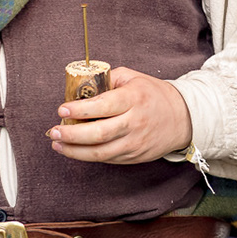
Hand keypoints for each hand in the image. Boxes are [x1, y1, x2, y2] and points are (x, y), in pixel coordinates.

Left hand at [48, 67, 191, 164]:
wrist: (182, 118)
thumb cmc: (153, 94)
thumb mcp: (133, 78)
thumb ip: (108, 79)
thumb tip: (81, 86)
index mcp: (134, 99)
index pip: (103, 106)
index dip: (80, 110)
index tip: (62, 109)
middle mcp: (134, 123)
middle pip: (98, 134)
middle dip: (71, 134)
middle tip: (54, 131)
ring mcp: (134, 143)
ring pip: (100, 153)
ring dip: (74, 151)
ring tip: (57, 144)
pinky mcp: (134, 157)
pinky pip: (107, 159)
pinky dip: (88, 156)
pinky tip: (74, 150)